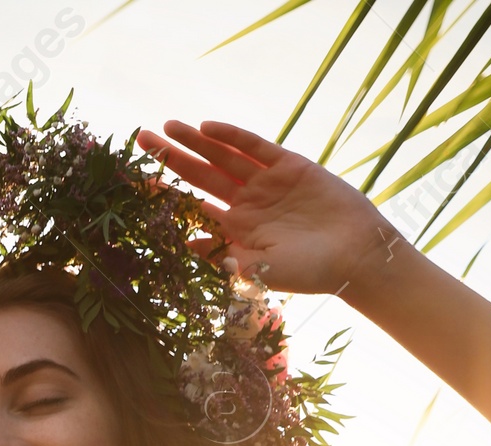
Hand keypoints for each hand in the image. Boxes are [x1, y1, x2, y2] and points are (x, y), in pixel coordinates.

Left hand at [136, 120, 398, 297]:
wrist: (354, 255)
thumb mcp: (258, 271)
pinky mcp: (288, 165)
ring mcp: (265, 182)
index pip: (192, 209)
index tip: (136, 182)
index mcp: (234, 232)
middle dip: (170, 157)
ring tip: (167, 127)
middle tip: (141, 138)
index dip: (165, 194)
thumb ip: (222, 258)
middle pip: (200, 175)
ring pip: (222, 156)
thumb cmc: (308, 273)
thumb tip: (183, 245)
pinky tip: (207, 126)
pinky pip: (254, 146)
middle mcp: (245, 204)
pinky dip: (232, 136)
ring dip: (195, 141)